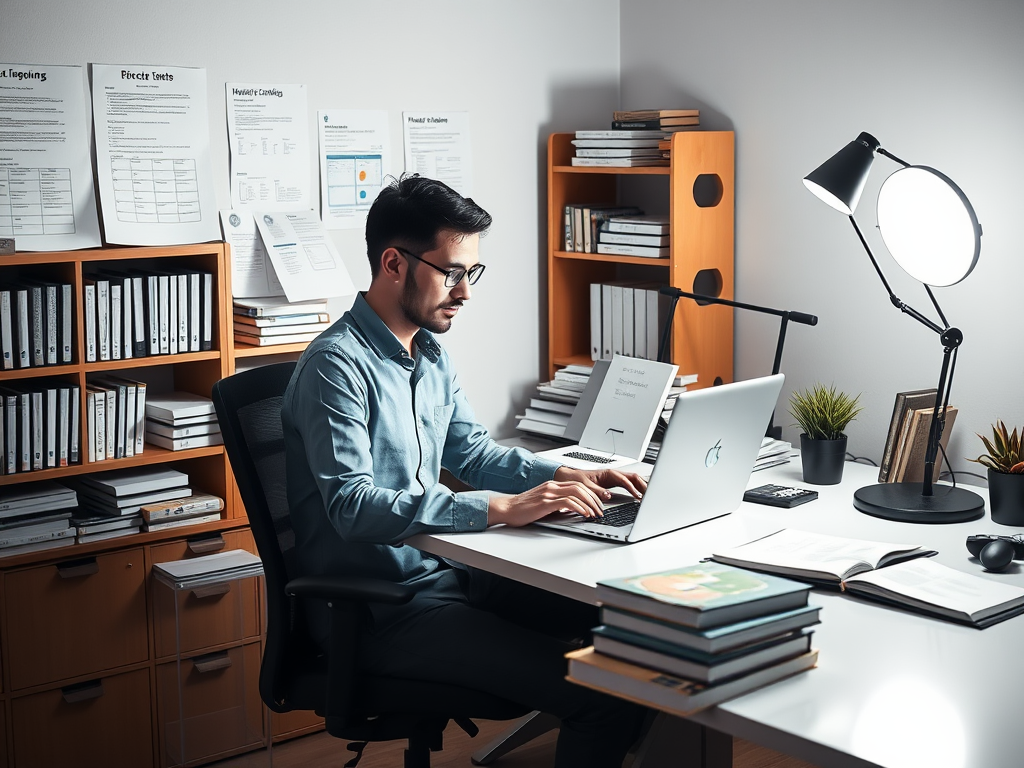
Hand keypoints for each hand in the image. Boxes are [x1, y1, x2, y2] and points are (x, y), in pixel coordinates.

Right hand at [488, 480, 607, 527]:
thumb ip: (557, 503)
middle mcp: (551, 486)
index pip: (578, 485)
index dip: (591, 494)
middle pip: (581, 487)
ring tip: (596, 514)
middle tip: (601, 510)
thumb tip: (571, 510)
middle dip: (594, 499)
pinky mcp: (545, 502)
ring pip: (577, 493)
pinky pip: (567, 502)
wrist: (506, 508)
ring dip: (590, 504)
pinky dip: (579, 507)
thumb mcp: (543, 503)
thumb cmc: (522, 508)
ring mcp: (548, 493)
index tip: (598, 504)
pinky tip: (584, 514)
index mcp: (552, 485)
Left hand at [553, 466, 647, 499]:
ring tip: (650, 494)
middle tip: (651, 494)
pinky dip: (636, 487)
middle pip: (632, 477)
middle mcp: (611, 474)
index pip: (624, 479)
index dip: (632, 488)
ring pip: (632, 479)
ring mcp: (613, 478)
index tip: (638, 496)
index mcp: (606, 473)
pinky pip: (628, 483)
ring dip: (641, 485)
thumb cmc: (575, 480)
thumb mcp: (584, 486)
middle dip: (643, 484)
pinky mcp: (612, 482)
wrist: (568, 477)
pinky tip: (640, 494)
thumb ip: (597, 491)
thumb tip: (608, 495)